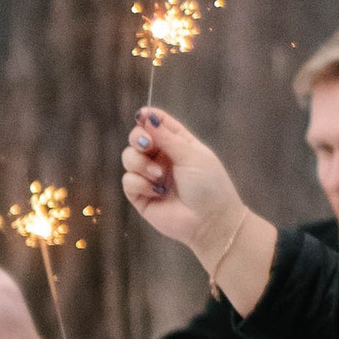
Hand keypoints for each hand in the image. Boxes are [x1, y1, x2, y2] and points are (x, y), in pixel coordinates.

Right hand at [120, 107, 271, 307]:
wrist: (210, 222)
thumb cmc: (209, 186)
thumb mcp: (191, 155)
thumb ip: (166, 137)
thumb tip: (145, 115)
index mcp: (178, 145)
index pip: (158, 124)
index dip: (148, 118)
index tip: (142, 115)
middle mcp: (162, 158)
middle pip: (137, 138)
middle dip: (138, 139)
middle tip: (146, 145)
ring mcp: (150, 177)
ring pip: (128, 158)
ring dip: (140, 164)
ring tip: (158, 176)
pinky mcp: (140, 196)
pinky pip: (128, 181)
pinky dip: (140, 184)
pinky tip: (157, 192)